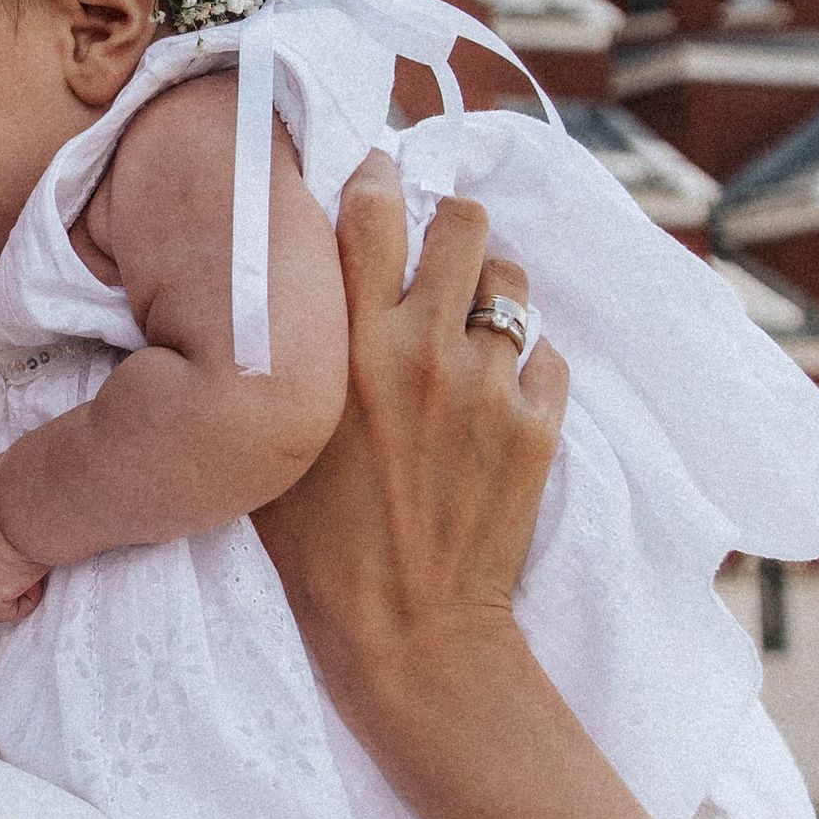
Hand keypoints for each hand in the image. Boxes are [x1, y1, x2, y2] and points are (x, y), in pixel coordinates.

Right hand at [255, 152, 566, 716]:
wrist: (409, 633)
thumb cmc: (318, 551)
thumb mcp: (273, 442)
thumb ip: (287, 358)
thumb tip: (287, 292)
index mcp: (346, 348)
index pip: (372, 208)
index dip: (376, 185)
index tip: (374, 190)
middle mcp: (422, 349)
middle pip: (460, 222)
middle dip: (447, 229)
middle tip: (431, 260)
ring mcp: (489, 384)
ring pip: (511, 280)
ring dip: (489, 292)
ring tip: (467, 329)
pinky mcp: (539, 422)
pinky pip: (545, 352)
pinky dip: (523, 362)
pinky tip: (493, 397)